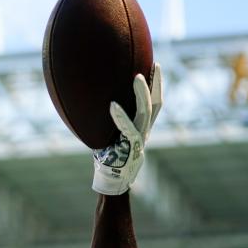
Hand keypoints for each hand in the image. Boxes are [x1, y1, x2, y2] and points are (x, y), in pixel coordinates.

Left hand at [91, 63, 162, 195]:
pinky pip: (127, 129)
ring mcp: (140, 139)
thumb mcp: (110, 135)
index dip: (157, 85)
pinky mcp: (131, 148)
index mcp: (142, 127)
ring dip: (142, 94)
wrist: (112, 181)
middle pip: (157, 104)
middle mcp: (145, 131)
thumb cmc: (107, 157)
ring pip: (146, 112)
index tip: (155, 66)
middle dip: (157, 83)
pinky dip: (120, 116)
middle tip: (155, 65)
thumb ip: (109, 121)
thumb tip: (89, 100)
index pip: (155, 103)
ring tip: (137, 77)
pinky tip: (112, 105)